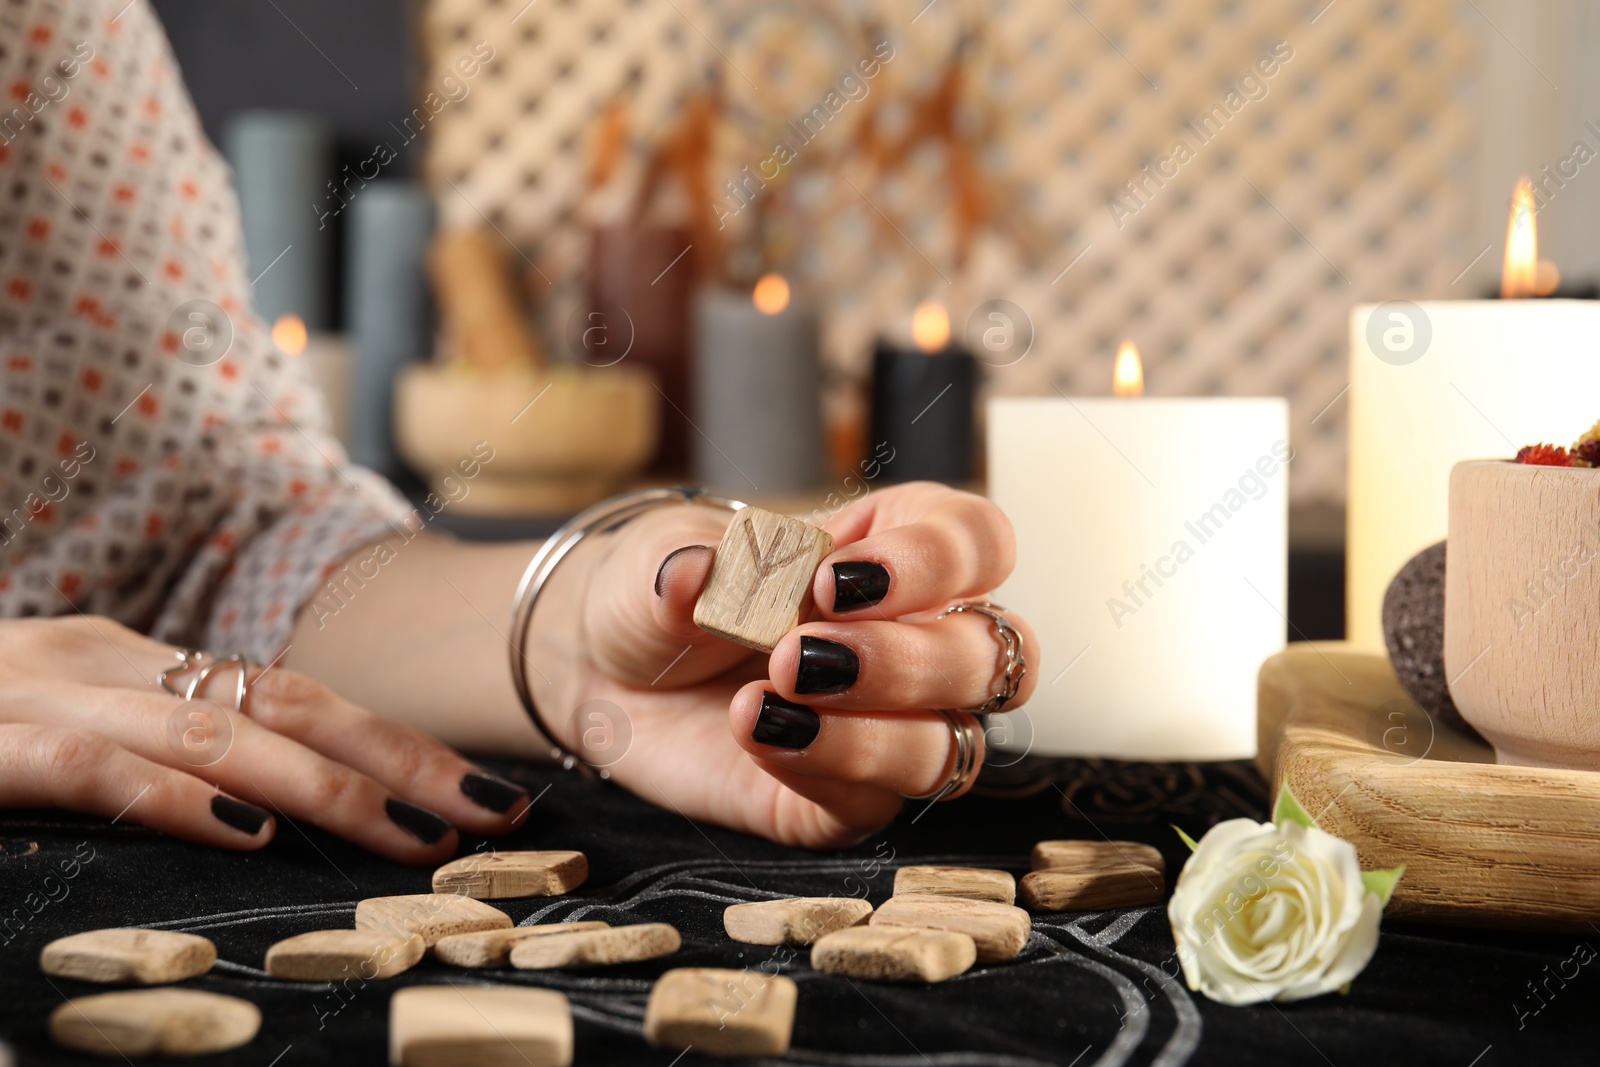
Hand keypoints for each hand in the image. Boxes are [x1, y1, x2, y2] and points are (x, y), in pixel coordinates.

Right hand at [0, 616, 529, 863]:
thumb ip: (158, 756)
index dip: (395, 741)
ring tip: (411, 832)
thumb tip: (268, 808)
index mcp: (134, 663)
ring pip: (213, 732)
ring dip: (324, 785)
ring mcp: (41, 694)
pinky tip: (242, 832)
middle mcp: (103, 662)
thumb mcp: (69, 730)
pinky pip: (92, 765)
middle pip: (286, 706)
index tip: (483, 791)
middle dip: (400, 758)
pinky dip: (174, 798)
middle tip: (493, 813)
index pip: (294, 697)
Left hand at [527, 482, 1037, 847]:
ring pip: (953, 747)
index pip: (978, 543)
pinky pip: (876, 804)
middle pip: (990, 656)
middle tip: (800, 654)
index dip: (933, 561)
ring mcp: (889, 725)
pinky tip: (759, 736)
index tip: (835, 579)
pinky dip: (823, 773)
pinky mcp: (844, 796)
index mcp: (894, 553)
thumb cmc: (661, 591)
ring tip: (767, 701)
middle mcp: (915, 639)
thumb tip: (693, 576)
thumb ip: (688, 564)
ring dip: (873, 735)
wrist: (604, 670)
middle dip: (910, 660)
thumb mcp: (662, 556)